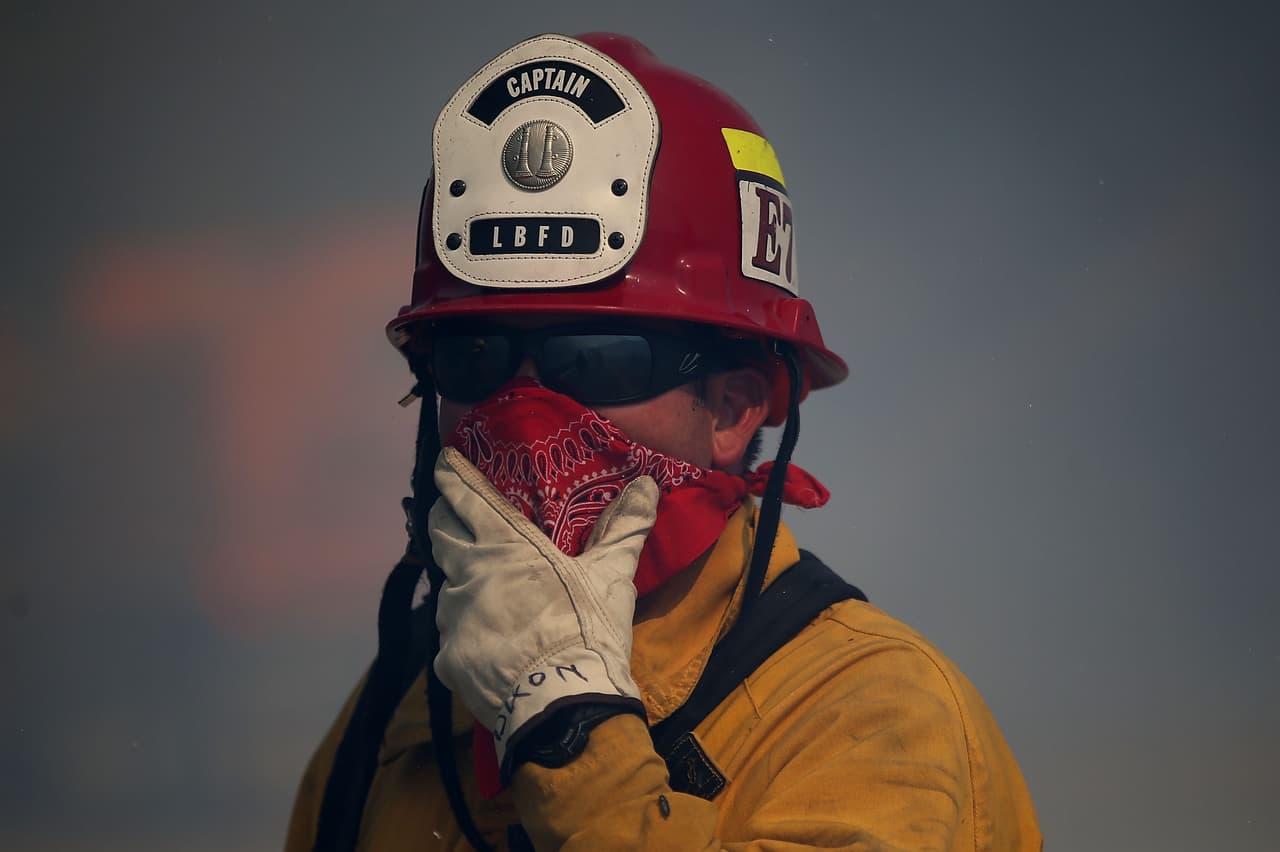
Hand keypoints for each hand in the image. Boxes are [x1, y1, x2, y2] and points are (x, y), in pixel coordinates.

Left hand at [428, 447, 657, 769]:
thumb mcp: (610, 576)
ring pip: (448, 588)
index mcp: (505, 547)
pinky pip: (452, 637)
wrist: (563, 707)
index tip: (443, 461)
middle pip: (442, 535)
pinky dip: (469, 634)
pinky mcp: (447, 660)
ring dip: (463, 583)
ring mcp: (453, 618)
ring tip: (487, 593)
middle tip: (453, 515)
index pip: (467, 498)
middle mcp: (468, 575)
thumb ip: (623, 528)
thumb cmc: (586, 631)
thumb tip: (647, 484)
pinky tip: (492, 644)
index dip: (452, 476)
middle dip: (445, 520)